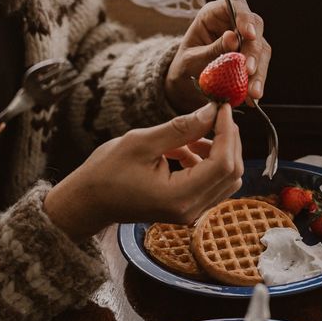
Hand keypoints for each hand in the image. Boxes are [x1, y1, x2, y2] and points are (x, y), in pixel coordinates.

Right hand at [44, 103, 242, 240]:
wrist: (90, 201)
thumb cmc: (107, 172)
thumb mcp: (142, 142)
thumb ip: (181, 128)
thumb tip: (211, 111)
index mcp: (179, 197)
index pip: (222, 164)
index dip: (227, 132)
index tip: (221, 107)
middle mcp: (190, 210)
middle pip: (231, 172)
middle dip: (229, 140)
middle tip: (216, 113)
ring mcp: (191, 212)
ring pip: (226, 178)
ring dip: (219, 150)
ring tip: (195, 131)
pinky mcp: (187, 208)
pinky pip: (212, 183)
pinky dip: (207, 162)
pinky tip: (186, 148)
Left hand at [165, 0, 270, 112]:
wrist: (185, 84)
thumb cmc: (185, 66)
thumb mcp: (191, 59)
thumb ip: (212, 50)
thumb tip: (233, 38)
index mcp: (214, 15)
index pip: (235, 5)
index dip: (245, 17)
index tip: (249, 35)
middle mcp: (232, 25)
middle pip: (255, 28)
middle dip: (254, 51)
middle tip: (248, 70)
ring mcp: (244, 42)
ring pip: (262, 50)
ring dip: (259, 71)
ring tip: (252, 91)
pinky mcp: (250, 59)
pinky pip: (260, 68)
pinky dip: (257, 83)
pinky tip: (253, 96)